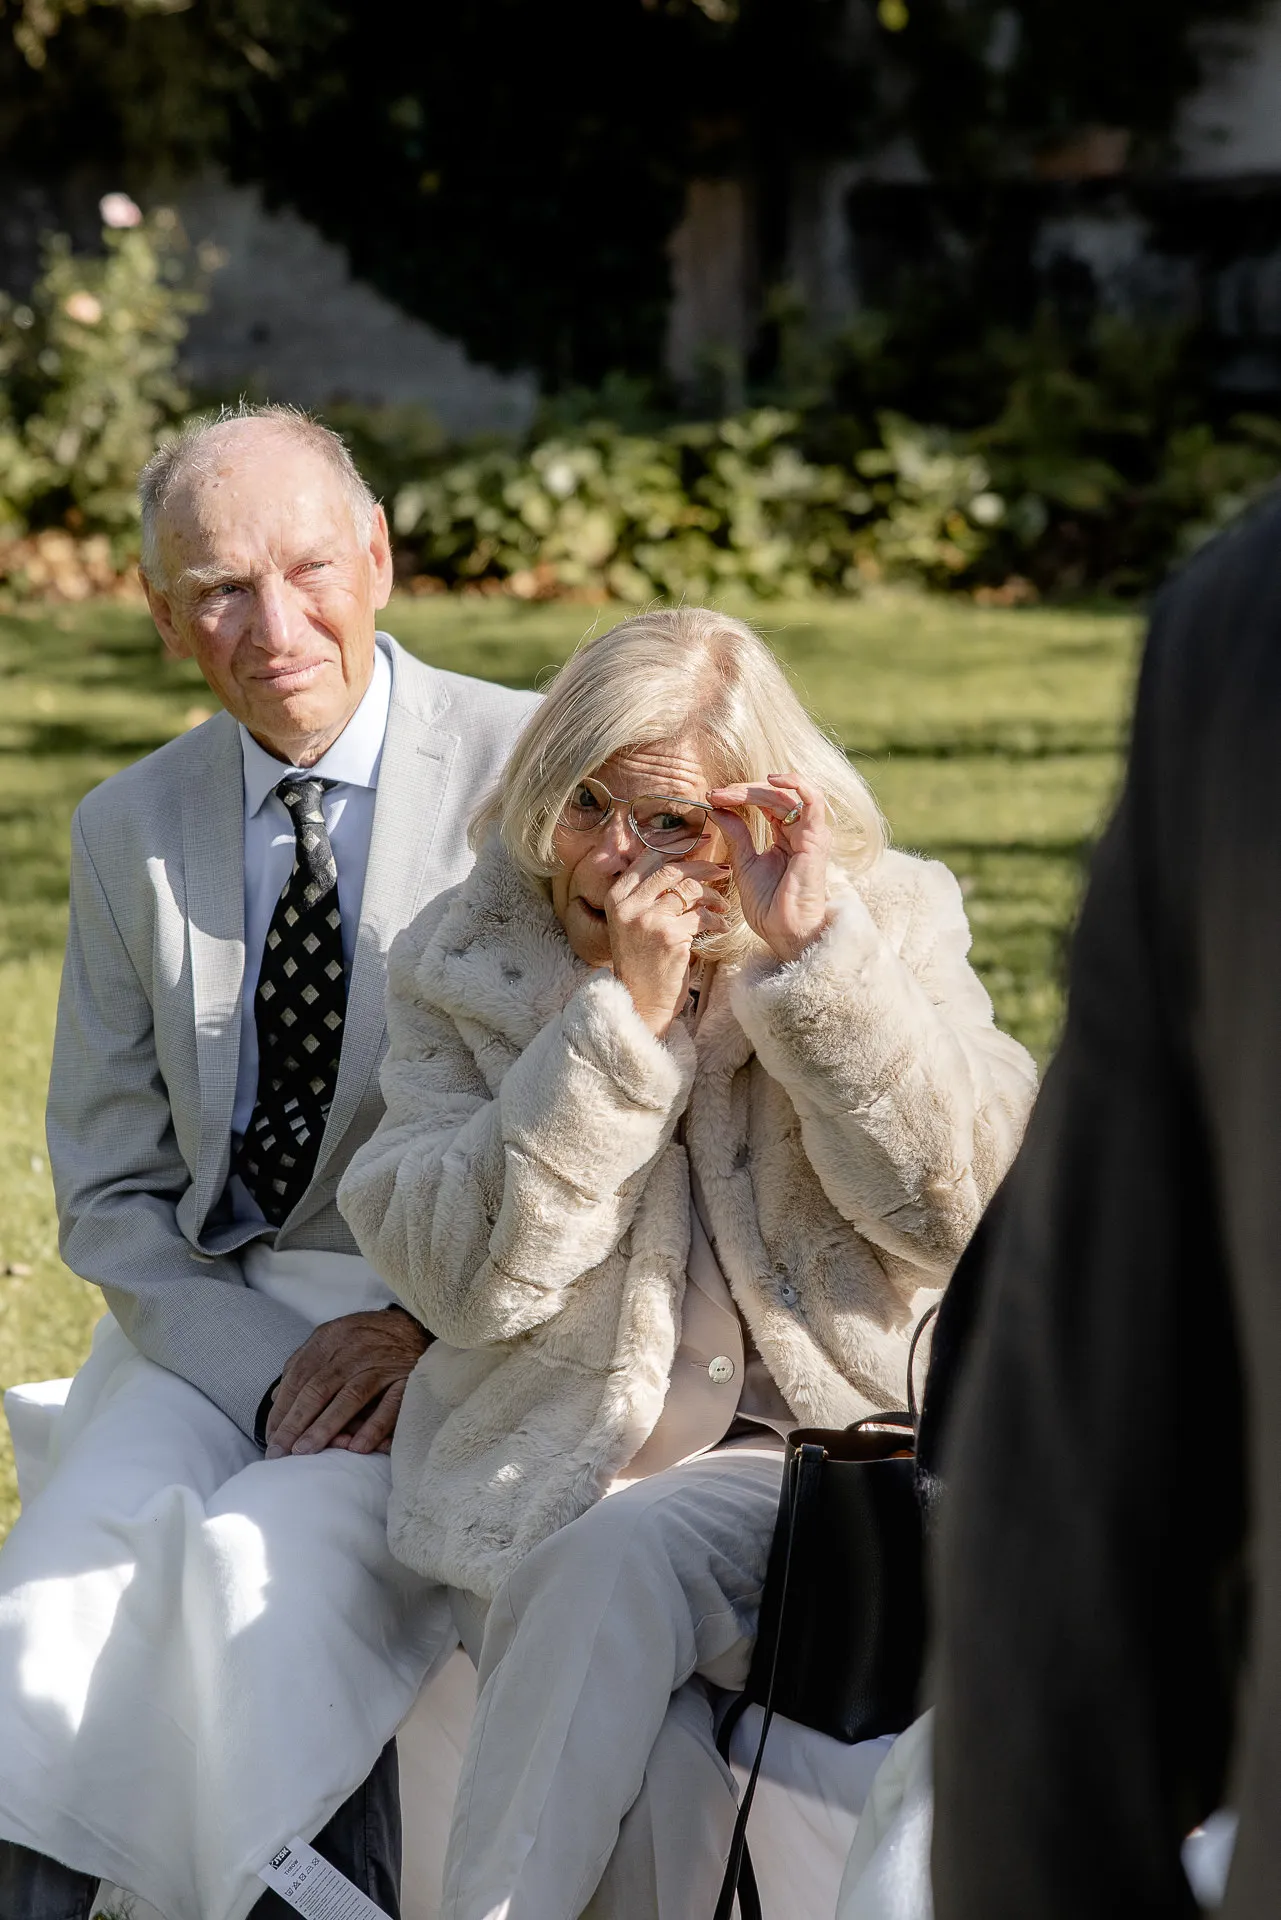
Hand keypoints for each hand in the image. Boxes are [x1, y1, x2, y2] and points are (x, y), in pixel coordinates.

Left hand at [264, 1305, 429, 1458]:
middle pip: (318, 1388)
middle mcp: (353, 1349)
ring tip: (305, 1451)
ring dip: (325, 1426)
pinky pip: (390, 1404)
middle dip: (295, 1422)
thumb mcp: (332, 1339)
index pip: (299, 1377)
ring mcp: (381, 1363)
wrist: (417, 1324)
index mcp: (330, 1338)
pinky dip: (375, 1426)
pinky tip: (358, 1448)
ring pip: (349, 1396)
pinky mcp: (407, 1377)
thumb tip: (275, 1398)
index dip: (282, 1409)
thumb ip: (303, 1364)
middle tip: (280, 1451)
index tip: (271, 1437)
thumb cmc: (367, 1338)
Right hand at [605, 850, 728, 1035]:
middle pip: (672, 869)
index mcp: (616, 896)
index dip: (679, 845)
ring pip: (689, 890)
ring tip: (723, 904)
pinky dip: (716, 919)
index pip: (649, 856)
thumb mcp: (634, 922)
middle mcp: (627, 905)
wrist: (641, 1000)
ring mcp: (647, 920)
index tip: (703, 842)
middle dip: (702, 865)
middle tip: (722, 869)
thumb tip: (682, 860)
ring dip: (713, 895)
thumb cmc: (643, 961)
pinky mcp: (669, 936)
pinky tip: (721, 926)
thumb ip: (649, 893)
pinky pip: (700, 915)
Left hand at [707, 773, 830, 963]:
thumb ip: (736, 834)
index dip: (738, 796)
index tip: (711, 799)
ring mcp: (810, 833)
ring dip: (756, 788)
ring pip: (786, 795)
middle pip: (773, 795)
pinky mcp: (816, 838)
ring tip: (731, 792)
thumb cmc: (769, 906)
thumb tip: (717, 808)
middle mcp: (800, 831)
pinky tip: (772, 779)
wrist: (784, 932)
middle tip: (715, 795)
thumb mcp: (744, 862)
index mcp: (785, 836)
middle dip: (741, 791)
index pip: (764, 803)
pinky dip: (796, 783)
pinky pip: (813, 800)